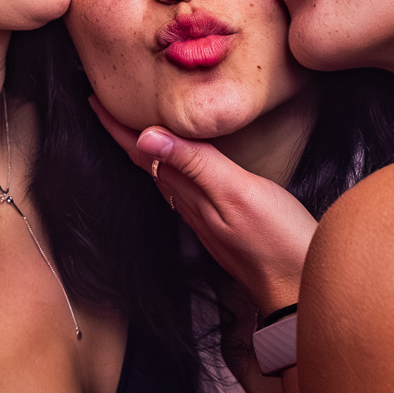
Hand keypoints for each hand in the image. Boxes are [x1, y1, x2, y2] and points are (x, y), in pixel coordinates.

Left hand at [89, 97, 313, 313]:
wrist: (298, 290)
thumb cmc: (278, 240)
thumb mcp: (238, 193)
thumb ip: (196, 164)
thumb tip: (146, 137)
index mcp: (191, 195)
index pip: (145, 154)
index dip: (119, 128)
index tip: (95, 102)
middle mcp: (192, 208)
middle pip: (149, 165)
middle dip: (126, 136)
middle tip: (108, 106)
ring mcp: (207, 220)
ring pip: (165, 179)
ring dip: (148, 153)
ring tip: (136, 129)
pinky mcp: (223, 226)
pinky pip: (185, 191)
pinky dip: (175, 169)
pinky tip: (182, 166)